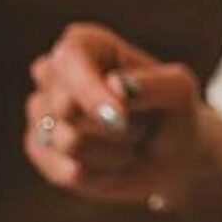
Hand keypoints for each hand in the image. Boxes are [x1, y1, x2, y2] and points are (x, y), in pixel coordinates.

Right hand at [23, 22, 208, 206]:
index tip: (122, 115)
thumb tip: (116, 86)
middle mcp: (53, 72)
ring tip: (127, 142)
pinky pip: (66, 172)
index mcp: (83, 45)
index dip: (92, 92)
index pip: (70, 62)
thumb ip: (158, 85)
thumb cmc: (173, 113)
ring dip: (114, 152)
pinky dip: (101, 176)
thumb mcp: (181, 92)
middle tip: (137, 126)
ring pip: (68, 142)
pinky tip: (113, 164)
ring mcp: (40, 110)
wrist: (173, 156)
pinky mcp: (40, 148)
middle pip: (67, 108)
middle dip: (116, 128)